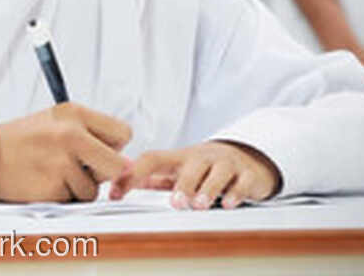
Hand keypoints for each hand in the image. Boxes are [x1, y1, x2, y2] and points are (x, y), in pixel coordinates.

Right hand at [0, 102, 131, 202]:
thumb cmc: (23, 140)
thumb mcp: (56, 120)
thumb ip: (90, 134)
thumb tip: (126, 162)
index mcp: (74, 113)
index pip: (123, 133)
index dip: (115, 148)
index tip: (102, 152)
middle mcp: (70, 134)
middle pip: (118, 165)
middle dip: (103, 173)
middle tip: (82, 168)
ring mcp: (61, 161)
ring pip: (94, 189)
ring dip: (78, 187)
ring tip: (53, 172)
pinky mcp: (52, 187)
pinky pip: (73, 201)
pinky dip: (62, 197)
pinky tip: (44, 182)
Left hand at [110, 140, 279, 209]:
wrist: (245, 158)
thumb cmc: (204, 167)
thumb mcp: (178, 169)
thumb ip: (152, 177)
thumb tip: (119, 182)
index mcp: (180, 158)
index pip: (152, 159)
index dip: (133, 175)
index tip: (116, 194)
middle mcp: (202, 158)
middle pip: (191, 166)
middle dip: (183, 184)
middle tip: (176, 202)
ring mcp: (226, 165)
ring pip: (218, 173)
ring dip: (208, 190)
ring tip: (199, 205)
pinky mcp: (247, 175)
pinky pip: (243, 182)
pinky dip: (236, 193)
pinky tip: (229, 204)